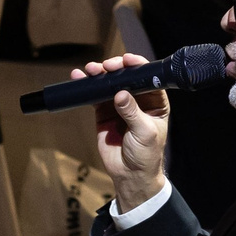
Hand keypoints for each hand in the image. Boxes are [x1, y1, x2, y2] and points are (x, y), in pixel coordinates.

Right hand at [74, 54, 168, 206]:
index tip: (127, 61)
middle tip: (106, 67)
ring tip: (91, 70)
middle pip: (126, 76)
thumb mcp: (144, 133)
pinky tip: (80, 77)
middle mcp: (138, 99)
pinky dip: (87, 86)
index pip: (147, 77)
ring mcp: (119, 104)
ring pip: (109, 83)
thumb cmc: (146, 154)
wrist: (130, 174)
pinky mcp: (103, 112)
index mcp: (155, 101)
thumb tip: (120, 93)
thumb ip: (132, 113)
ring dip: (99, 74)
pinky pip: (95, 95)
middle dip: (115, 68)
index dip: (138, 66)